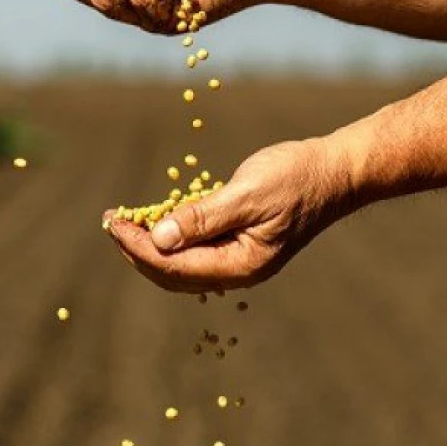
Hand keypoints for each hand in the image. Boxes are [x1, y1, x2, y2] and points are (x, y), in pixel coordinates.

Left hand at [102, 138, 349, 292]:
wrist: (335, 172)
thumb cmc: (296, 177)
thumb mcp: (247, 194)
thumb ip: (203, 218)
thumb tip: (158, 239)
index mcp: (241, 265)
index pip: (175, 266)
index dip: (138, 247)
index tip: (112, 224)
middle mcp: (239, 271)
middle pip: (173, 273)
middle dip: (138, 249)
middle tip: (110, 223)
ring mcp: (240, 260)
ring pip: (183, 265)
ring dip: (151, 245)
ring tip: (125, 223)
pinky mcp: (241, 244)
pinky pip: (198, 250)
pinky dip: (173, 237)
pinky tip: (157, 219)